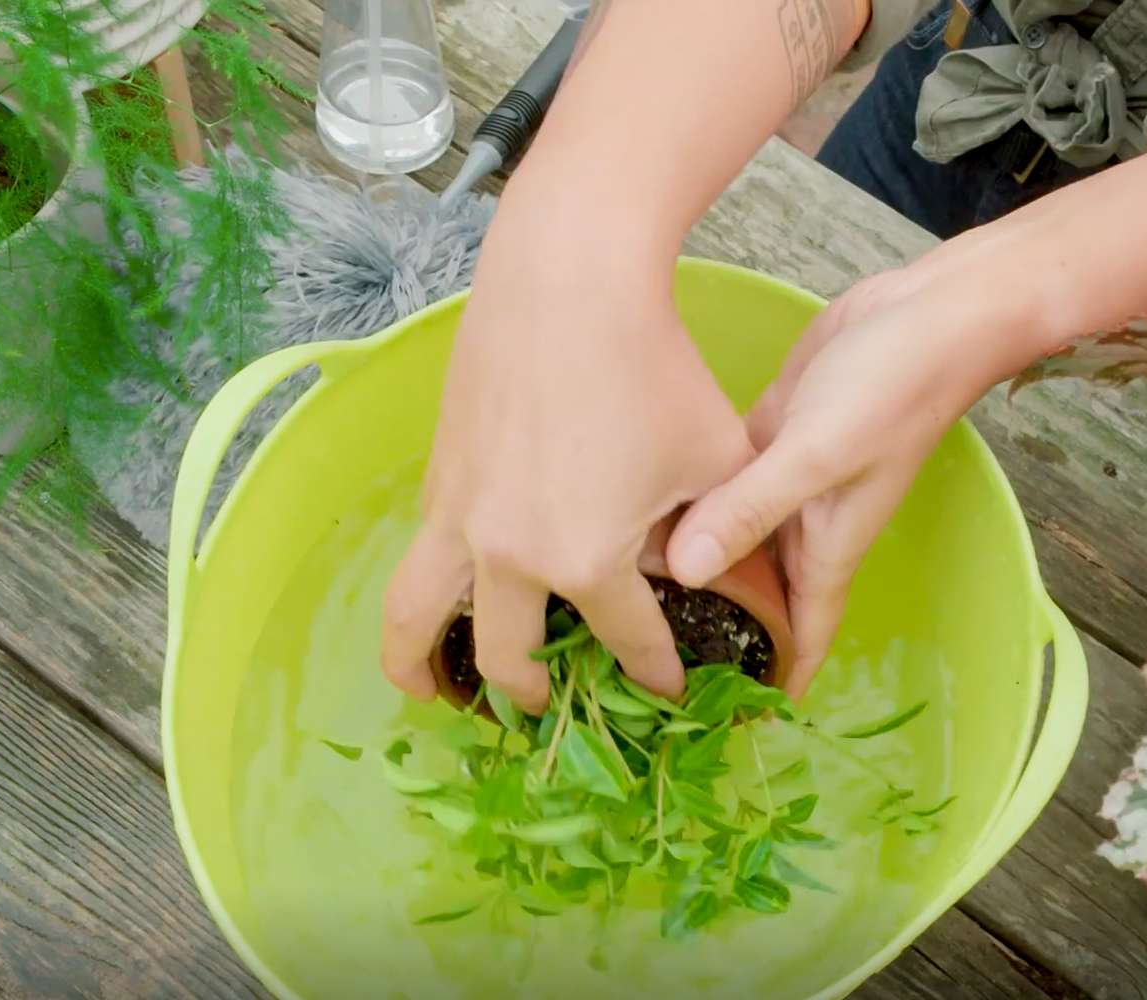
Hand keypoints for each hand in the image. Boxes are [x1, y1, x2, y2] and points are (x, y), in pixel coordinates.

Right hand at [379, 234, 751, 713]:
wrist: (569, 283)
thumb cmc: (656, 368)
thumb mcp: (715, 458)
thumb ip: (724, 532)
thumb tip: (730, 581)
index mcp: (586, 560)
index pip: (628, 642)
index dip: (655, 672)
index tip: (669, 688)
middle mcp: (510, 555)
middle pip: (509, 660)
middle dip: (535, 695)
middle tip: (550, 705)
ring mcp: (460, 517)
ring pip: (416, 621)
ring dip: (423, 670)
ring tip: (431, 695)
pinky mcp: (437, 478)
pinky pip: (420, 558)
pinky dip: (422, 597)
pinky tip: (449, 590)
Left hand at [666, 268, 1001, 698]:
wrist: (926, 313)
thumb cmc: (891, 390)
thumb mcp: (817, 454)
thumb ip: (750, 510)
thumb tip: (678, 573)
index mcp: (825, 548)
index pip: (801, 638)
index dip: (770, 686)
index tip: (720, 728)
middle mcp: (801, 526)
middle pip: (752, 599)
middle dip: (710, 631)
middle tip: (634, 661)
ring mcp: (780, 482)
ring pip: (727, 542)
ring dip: (687, 566)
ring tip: (615, 595)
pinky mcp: (762, 438)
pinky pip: (718, 488)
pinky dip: (684, 503)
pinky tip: (631, 509)